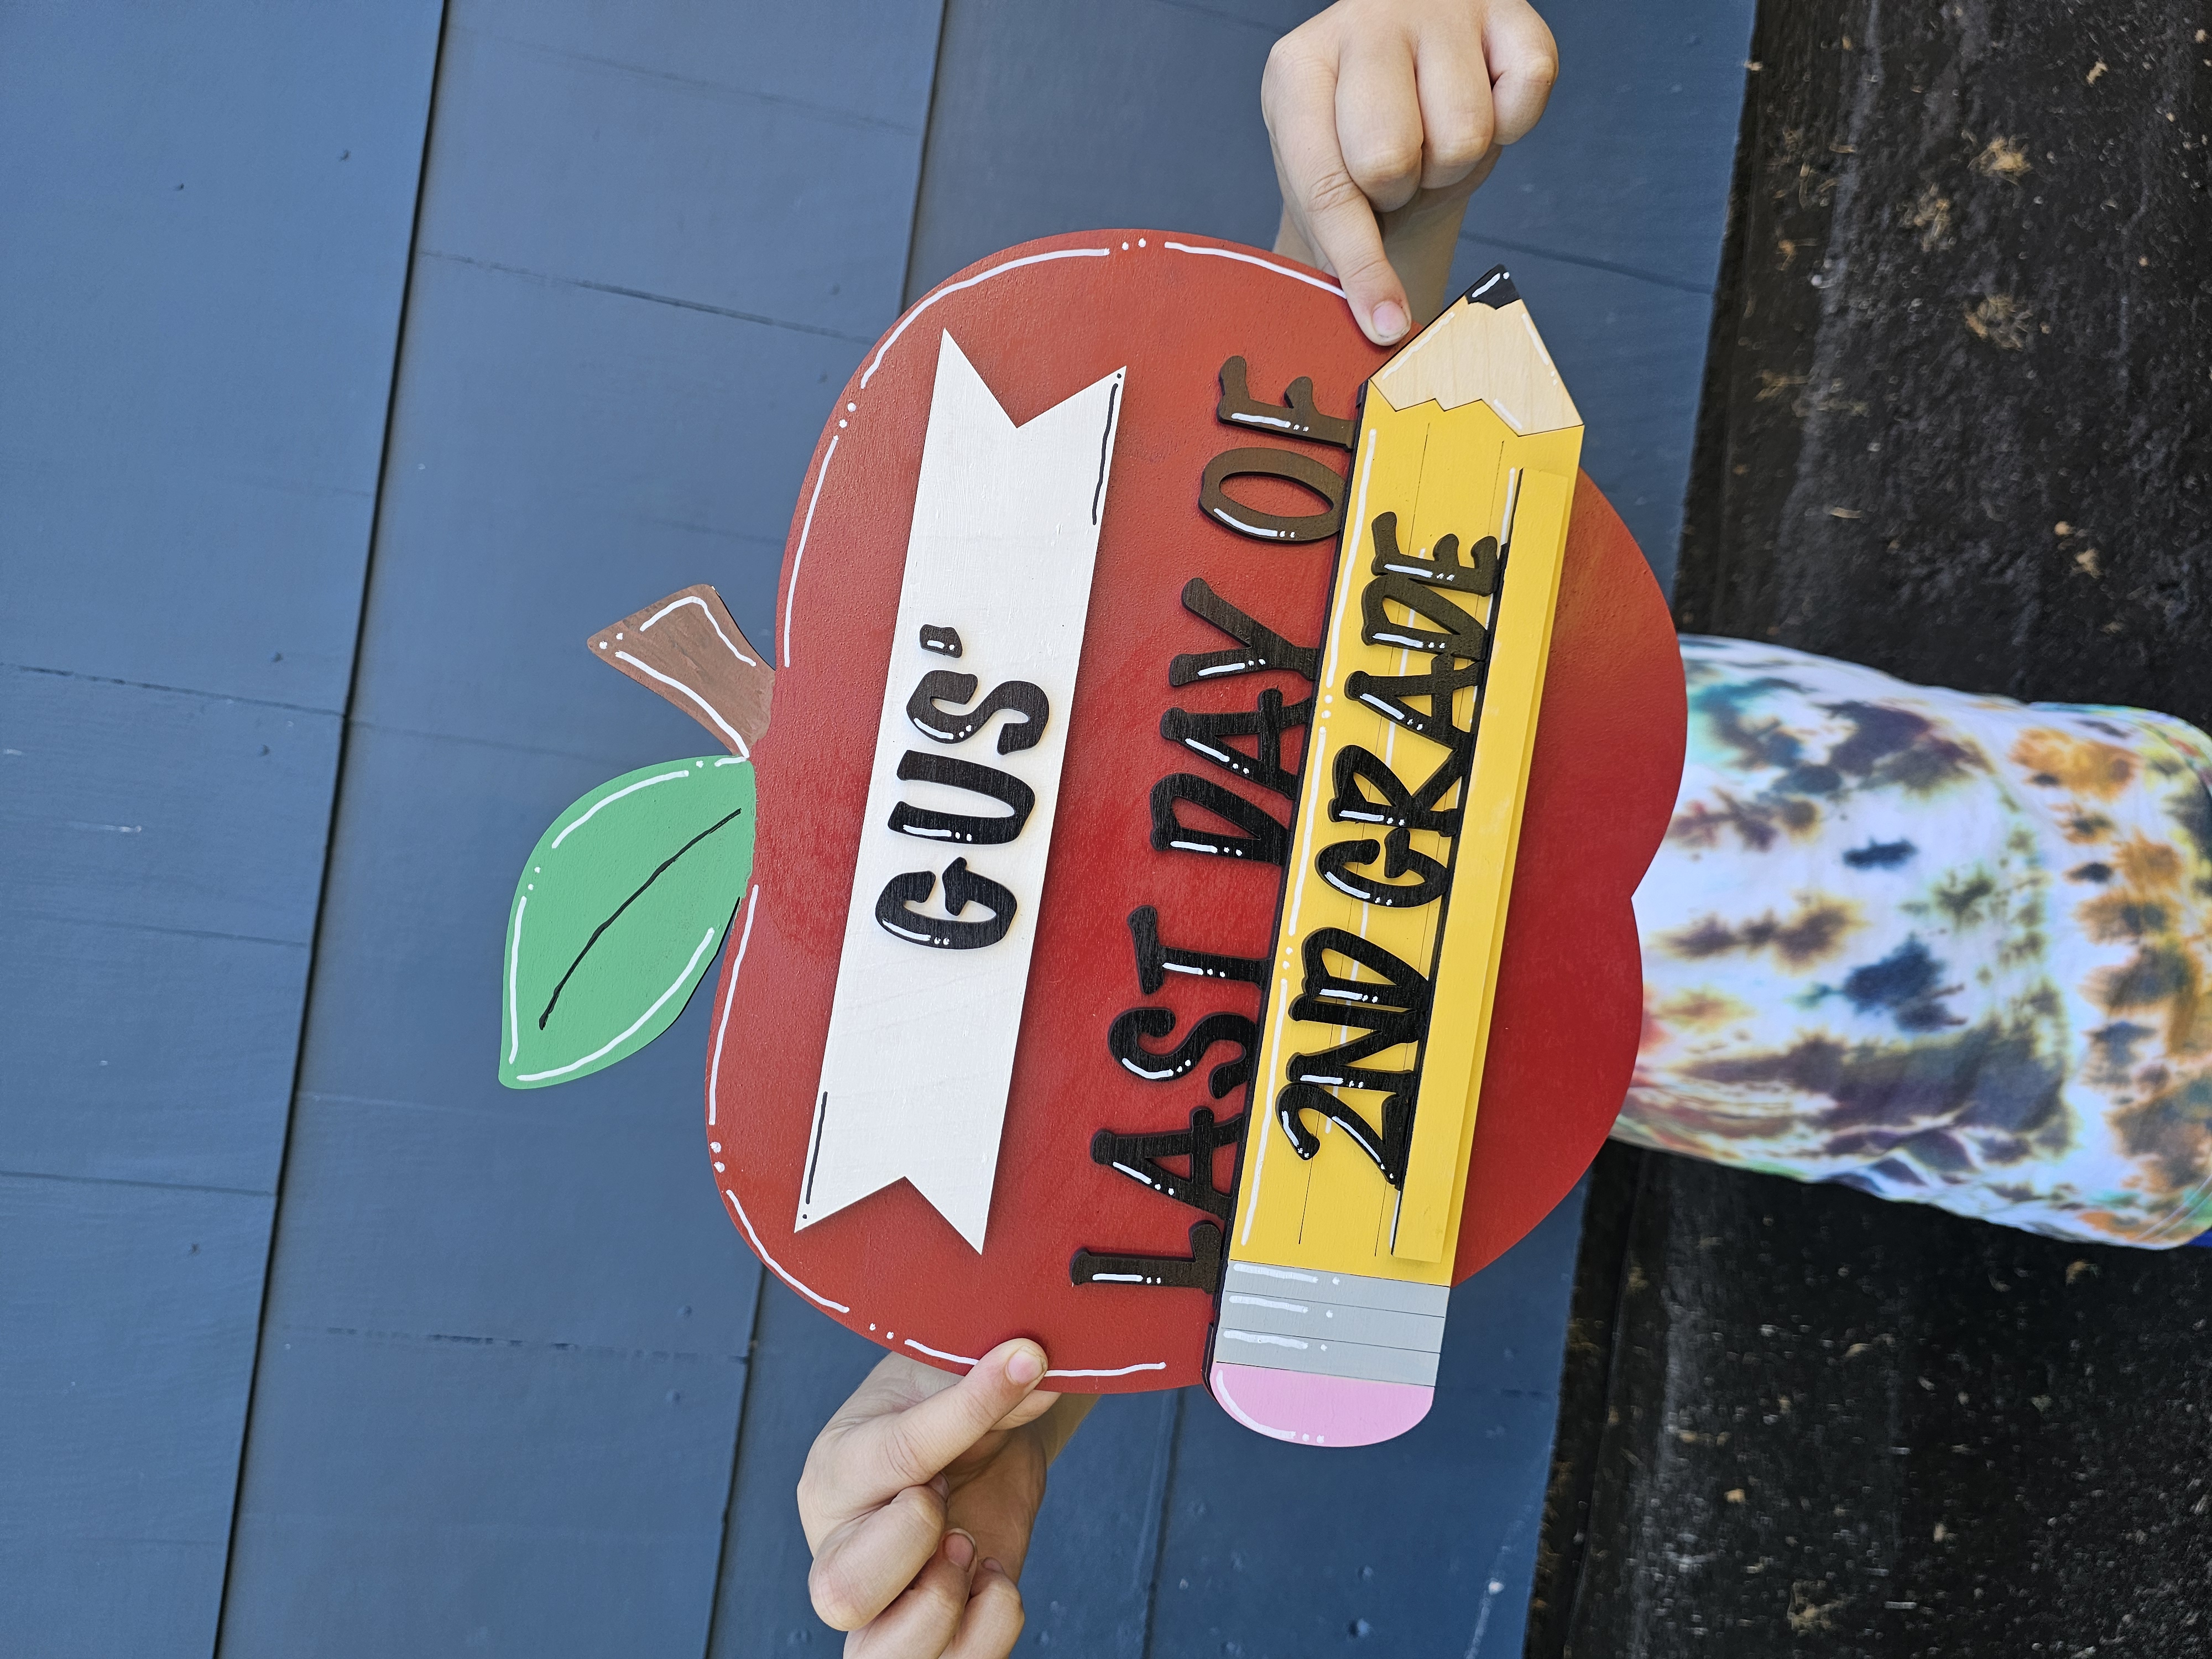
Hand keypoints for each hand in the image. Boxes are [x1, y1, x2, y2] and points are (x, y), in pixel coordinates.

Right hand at [798, 1339, 1096, 1656]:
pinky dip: (987, 1632)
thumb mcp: (960, 1378)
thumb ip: (988, 1384)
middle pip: (841, 1593)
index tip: (1026, 1363)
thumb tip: (1032, 1363)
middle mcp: (841, 1545)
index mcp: (837, 1468)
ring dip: (944, 1607)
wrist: (974, 1430)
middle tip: (950, 1501)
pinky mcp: (927, 1634)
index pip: (899, 1455)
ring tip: (968, 1548)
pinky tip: (993, 1577)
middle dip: (917, 1546)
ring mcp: (880, 1602)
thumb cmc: (948, 1401)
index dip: (968, 1415)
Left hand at [1265, 0, 1557, 341]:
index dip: (1361, 266)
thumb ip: (1343, 246)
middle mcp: (1361, 21)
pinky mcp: (1504, 7)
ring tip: (1433, 137)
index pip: (1326, 184)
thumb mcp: (1328, 183)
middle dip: (1400, 191)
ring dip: (1454, 161)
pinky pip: (1528, 88)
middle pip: (1390, 159)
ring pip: (1463, 134)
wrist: (1407, 79)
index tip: (1386, 324)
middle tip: (1396, 174)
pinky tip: (1482, 101)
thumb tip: (1388, 325)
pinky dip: (1513, 119)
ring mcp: (1435, 8)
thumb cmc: (1359, 138)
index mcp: (1296, 70)